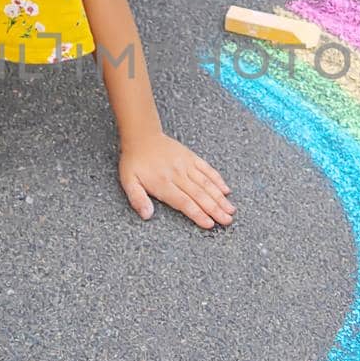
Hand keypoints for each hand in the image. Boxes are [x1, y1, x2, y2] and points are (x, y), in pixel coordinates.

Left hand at [118, 131, 235, 229]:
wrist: (142, 136)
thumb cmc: (134, 161)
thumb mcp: (128, 181)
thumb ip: (137, 199)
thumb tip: (147, 215)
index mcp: (163, 183)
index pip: (184, 202)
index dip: (198, 214)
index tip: (209, 224)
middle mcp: (178, 175)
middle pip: (200, 195)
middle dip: (215, 209)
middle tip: (227, 221)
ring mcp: (186, 165)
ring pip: (206, 184)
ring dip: (220, 198)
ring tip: (231, 210)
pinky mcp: (191, 157)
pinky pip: (207, 169)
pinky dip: (217, 180)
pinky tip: (226, 190)